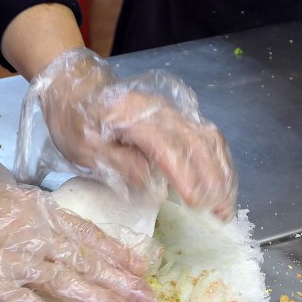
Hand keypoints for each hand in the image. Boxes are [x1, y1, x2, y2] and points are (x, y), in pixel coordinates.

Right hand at [0, 162, 158, 301]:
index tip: (142, 268)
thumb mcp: (5, 195)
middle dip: (119, 282)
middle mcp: (32, 235)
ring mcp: (11, 260)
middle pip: (84, 261)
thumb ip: (35, 215)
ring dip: (97, 300)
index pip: (86, 235)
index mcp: (37, 212)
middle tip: (148, 299)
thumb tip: (62, 233)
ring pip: (64, 282)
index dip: (116, 253)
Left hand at [18, 48, 236, 220]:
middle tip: (220, 214)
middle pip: (198, 144)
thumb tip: (150, 184)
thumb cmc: (74, 120)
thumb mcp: (83, 147)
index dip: (185, 175)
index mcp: (134, 117)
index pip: (168, 148)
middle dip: (213, 181)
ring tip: (226, 205)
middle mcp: (161, 112)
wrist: (75, 87)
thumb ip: (118, 163)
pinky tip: (223, 183)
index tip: (195, 203)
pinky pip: (208, 138)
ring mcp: (173, 113)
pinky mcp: (178, 119)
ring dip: (222, 173)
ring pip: (209, 140)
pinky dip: (220, 161)